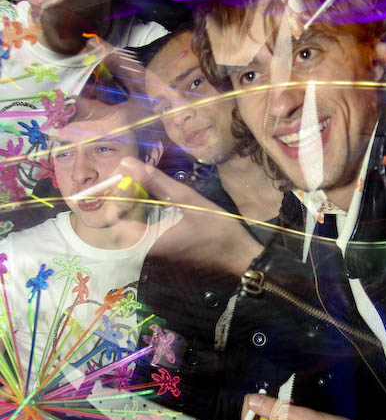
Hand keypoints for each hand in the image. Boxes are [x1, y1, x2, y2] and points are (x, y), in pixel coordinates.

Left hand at [119, 158, 262, 276]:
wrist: (237, 255)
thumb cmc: (216, 228)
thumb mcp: (186, 199)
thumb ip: (154, 181)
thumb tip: (126, 163)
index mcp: (146, 239)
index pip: (113, 216)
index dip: (117, 194)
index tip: (130, 176)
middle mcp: (143, 249)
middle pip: (117, 222)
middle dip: (122, 198)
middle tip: (136, 177)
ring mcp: (151, 251)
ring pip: (128, 225)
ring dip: (132, 204)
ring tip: (145, 184)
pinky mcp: (159, 249)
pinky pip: (140, 229)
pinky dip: (143, 213)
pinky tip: (157, 199)